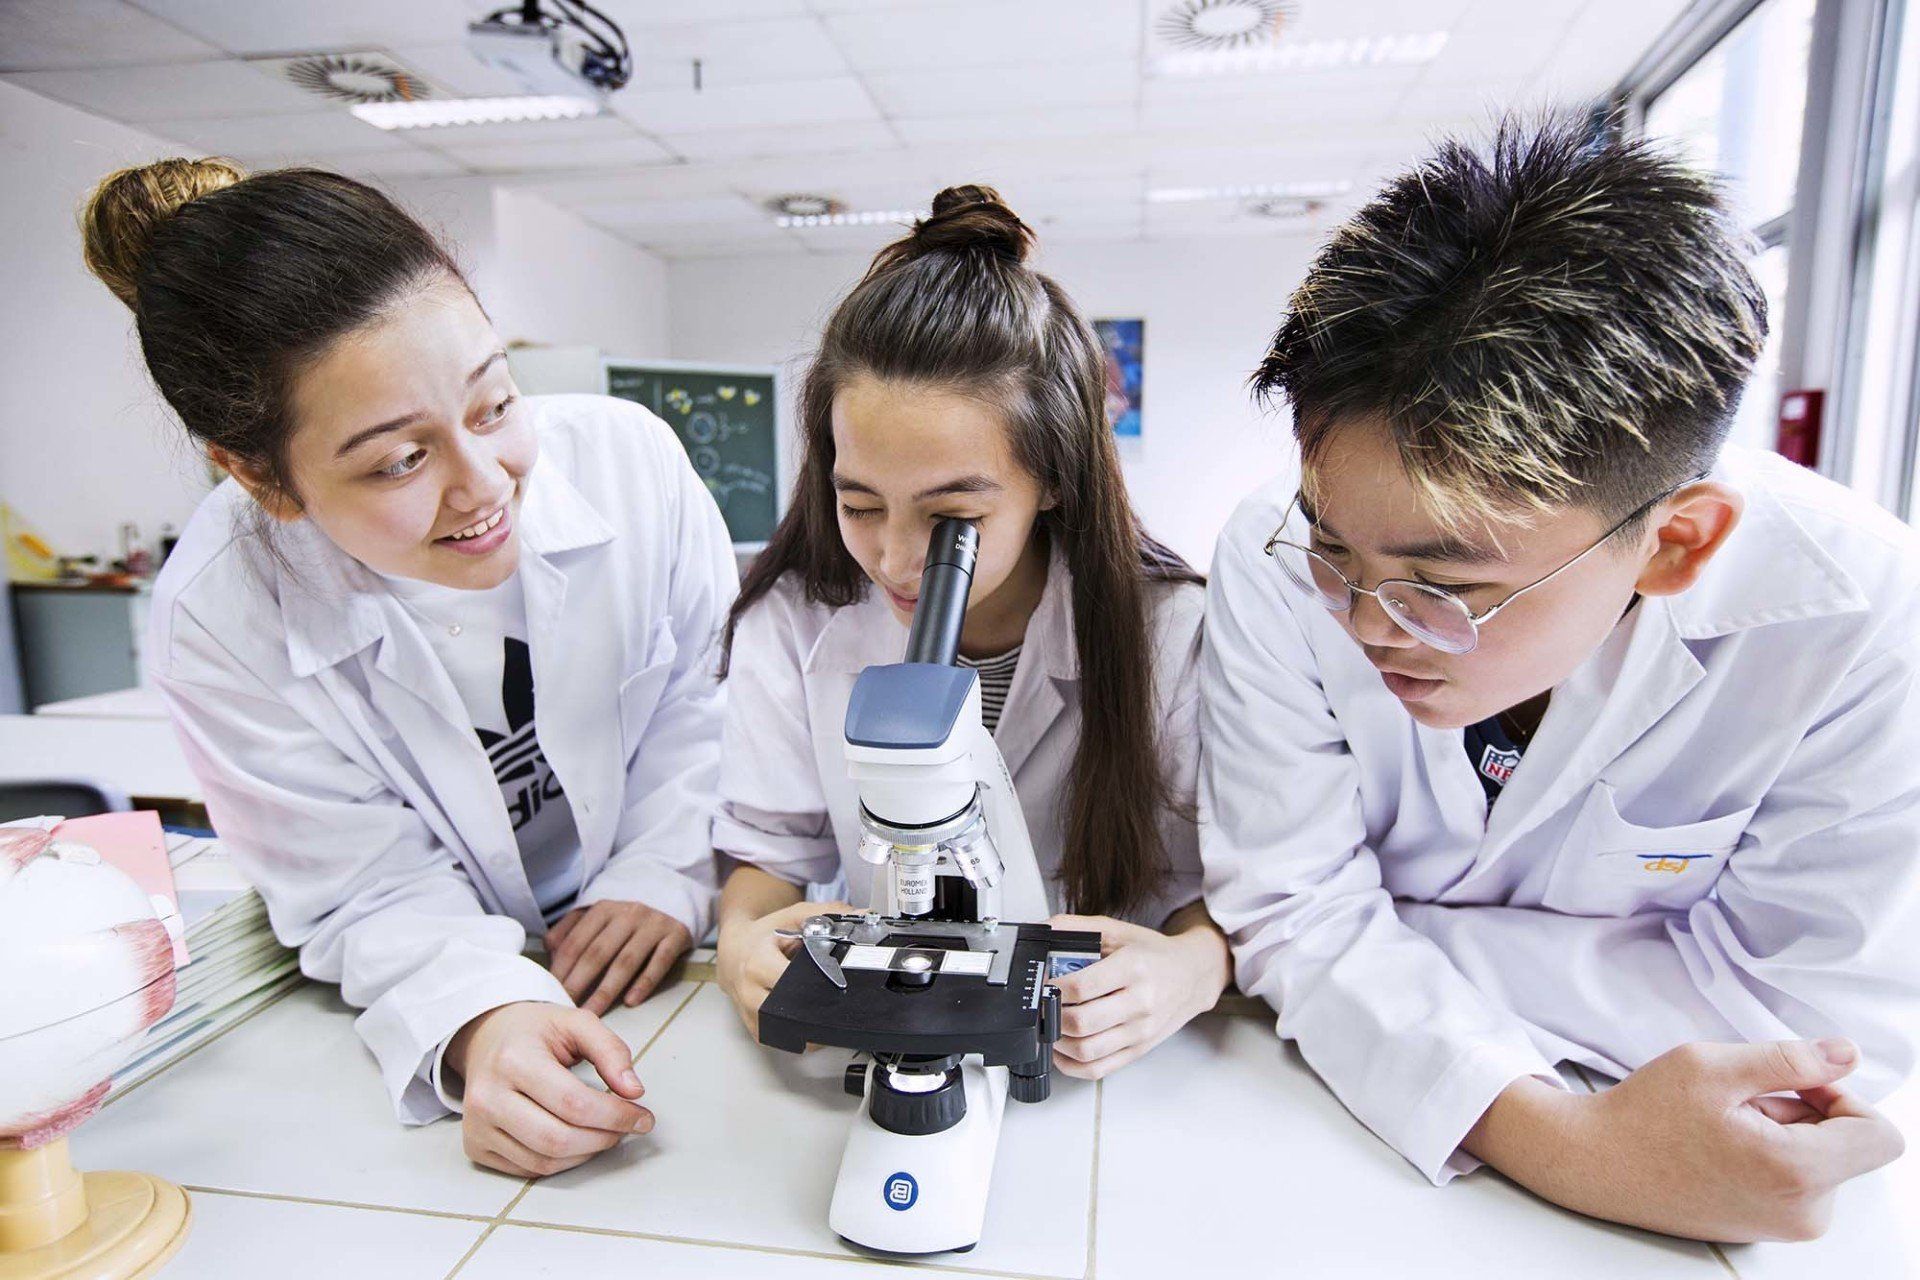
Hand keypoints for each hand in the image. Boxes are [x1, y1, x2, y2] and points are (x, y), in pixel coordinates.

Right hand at [443, 1002, 651, 1178]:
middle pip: (557, 1139)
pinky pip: (528, 1170)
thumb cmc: (535, 1032)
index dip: (615, 1116)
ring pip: (544, 1162)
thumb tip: (634, 1092)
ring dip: (586, 1154)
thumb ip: (611, 1051)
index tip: (643, 1117)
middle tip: (626, 1128)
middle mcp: (487, 1096)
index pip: (573, 1103)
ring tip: (605, 1133)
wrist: (486, 1038)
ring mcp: (476, 1126)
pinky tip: (578, 1141)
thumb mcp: (576, 1022)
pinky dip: (563, 1162)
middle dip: (603, 1139)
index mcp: (513, 1059)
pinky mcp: (475, 1147)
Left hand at [545, 900, 691, 1014]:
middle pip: (598, 952)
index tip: (552, 992)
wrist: (673, 900)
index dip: (563, 968)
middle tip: (568, 1006)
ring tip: (594, 1012)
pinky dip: (644, 983)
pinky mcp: (676, 935)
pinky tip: (631, 1001)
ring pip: (626, 961)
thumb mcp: (598, 917)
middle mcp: (628, 913)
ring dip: (608, 990)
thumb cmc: (627, 919)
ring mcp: (653, 924)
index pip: (577, 941)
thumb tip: (549, 952)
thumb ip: (570, 930)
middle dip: (580, 982)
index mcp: (604, 909)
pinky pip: (659, 962)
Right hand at [715, 898, 853, 1039]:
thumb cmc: (763, 936)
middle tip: (839, 1002)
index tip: (838, 983)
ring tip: (827, 1011)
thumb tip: (864, 916)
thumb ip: (827, 914)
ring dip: (813, 1026)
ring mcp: (751, 1015)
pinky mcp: (756, 1029)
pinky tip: (812, 1020)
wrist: (733, 952)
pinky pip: (784, 1040)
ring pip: (789, 1033)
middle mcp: (751, 993)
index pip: (790, 982)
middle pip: (791, 1014)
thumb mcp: (792, 917)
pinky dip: (802, 1034)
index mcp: (758, 964)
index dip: (818, 984)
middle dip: (820, 1010)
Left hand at [1045, 913, 1230, 1080]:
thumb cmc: (1153, 954)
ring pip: (1086, 1051)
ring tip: (1050, 1026)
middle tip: (1042, 1005)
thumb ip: (1075, 927)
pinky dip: (1072, 1065)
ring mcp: (1140, 1031)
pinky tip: (1062, 1050)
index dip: (1051, 988)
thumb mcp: (1117, 930)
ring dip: (1057, 1042)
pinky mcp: (1138, 1050)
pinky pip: (1098, 1069)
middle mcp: (1140, 1003)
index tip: (1041, 984)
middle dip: (1050, 1015)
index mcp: (1132, 968)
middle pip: (1081, 1022)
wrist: (1193, 976)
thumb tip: (1040, 931)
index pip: (1081, 987)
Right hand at [1469, 1038, 1905, 1242]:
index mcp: (1796, 1172)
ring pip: (1821, 1161)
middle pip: (1848, 1146)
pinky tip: (1720, 1146)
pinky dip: (1771, 1156)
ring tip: (1723, 1125)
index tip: (1795, 1084)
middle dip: (1804, 1113)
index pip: (1880, 1134)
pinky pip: (1797, 1183)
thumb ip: (1791, 1059)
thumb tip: (1846, 1055)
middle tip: (1739, 1102)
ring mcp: (1785, 1227)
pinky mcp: (1766, 1228)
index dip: (1843, 1096)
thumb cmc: (1644, 1115)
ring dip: (1784, 1133)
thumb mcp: (1712, 1066)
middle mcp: (1802, 1213)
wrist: (1594, 1164)